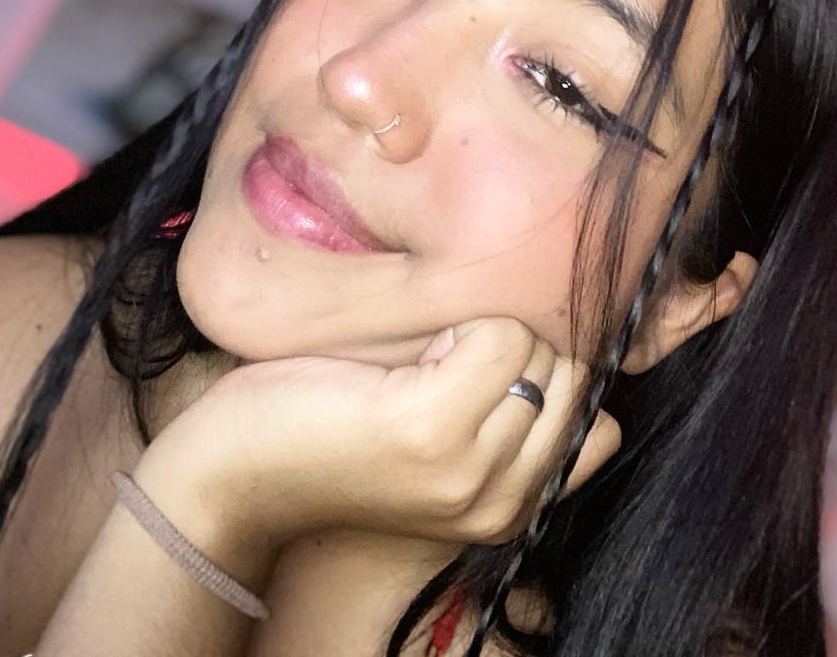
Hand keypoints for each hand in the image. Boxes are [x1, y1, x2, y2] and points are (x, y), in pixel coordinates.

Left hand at [139, 318, 621, 548]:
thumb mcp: (443, 447)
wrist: (237, 469)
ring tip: (420, 366)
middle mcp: (500, 501)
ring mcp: (467, 469)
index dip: (549, 378)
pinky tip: (406, 360)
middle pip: (573, 378)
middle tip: (444, 370)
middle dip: (518, 352)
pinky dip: (460, 325)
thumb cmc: (334, 438)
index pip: (599, 425)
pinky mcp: (429, 427)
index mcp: (510, 510)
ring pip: (538, 353)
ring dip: (483, 335)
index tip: (479, 381)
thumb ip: (510, 422)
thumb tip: (577, 364)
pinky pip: (499, 336)